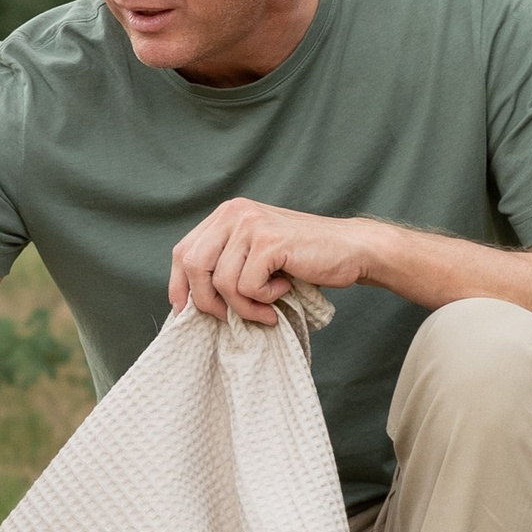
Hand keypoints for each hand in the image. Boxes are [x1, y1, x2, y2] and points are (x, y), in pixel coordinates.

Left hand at [167, 200, 376, 326]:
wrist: (352, 249)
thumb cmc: (304, 259)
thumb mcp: (256, 254)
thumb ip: (226, 264)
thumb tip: (189, 301)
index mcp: (226, 214)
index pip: (183, 251)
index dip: (179, 284)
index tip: (185, 311)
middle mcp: (234, 213)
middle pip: (194, 266)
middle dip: (208, 301)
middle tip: (233, 317)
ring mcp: (251, 225)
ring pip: (222, 281)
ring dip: (244, 307)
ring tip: (267, 308)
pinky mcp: (270, 242)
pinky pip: (247, 286)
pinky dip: (264, 299)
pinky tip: (284, 290)